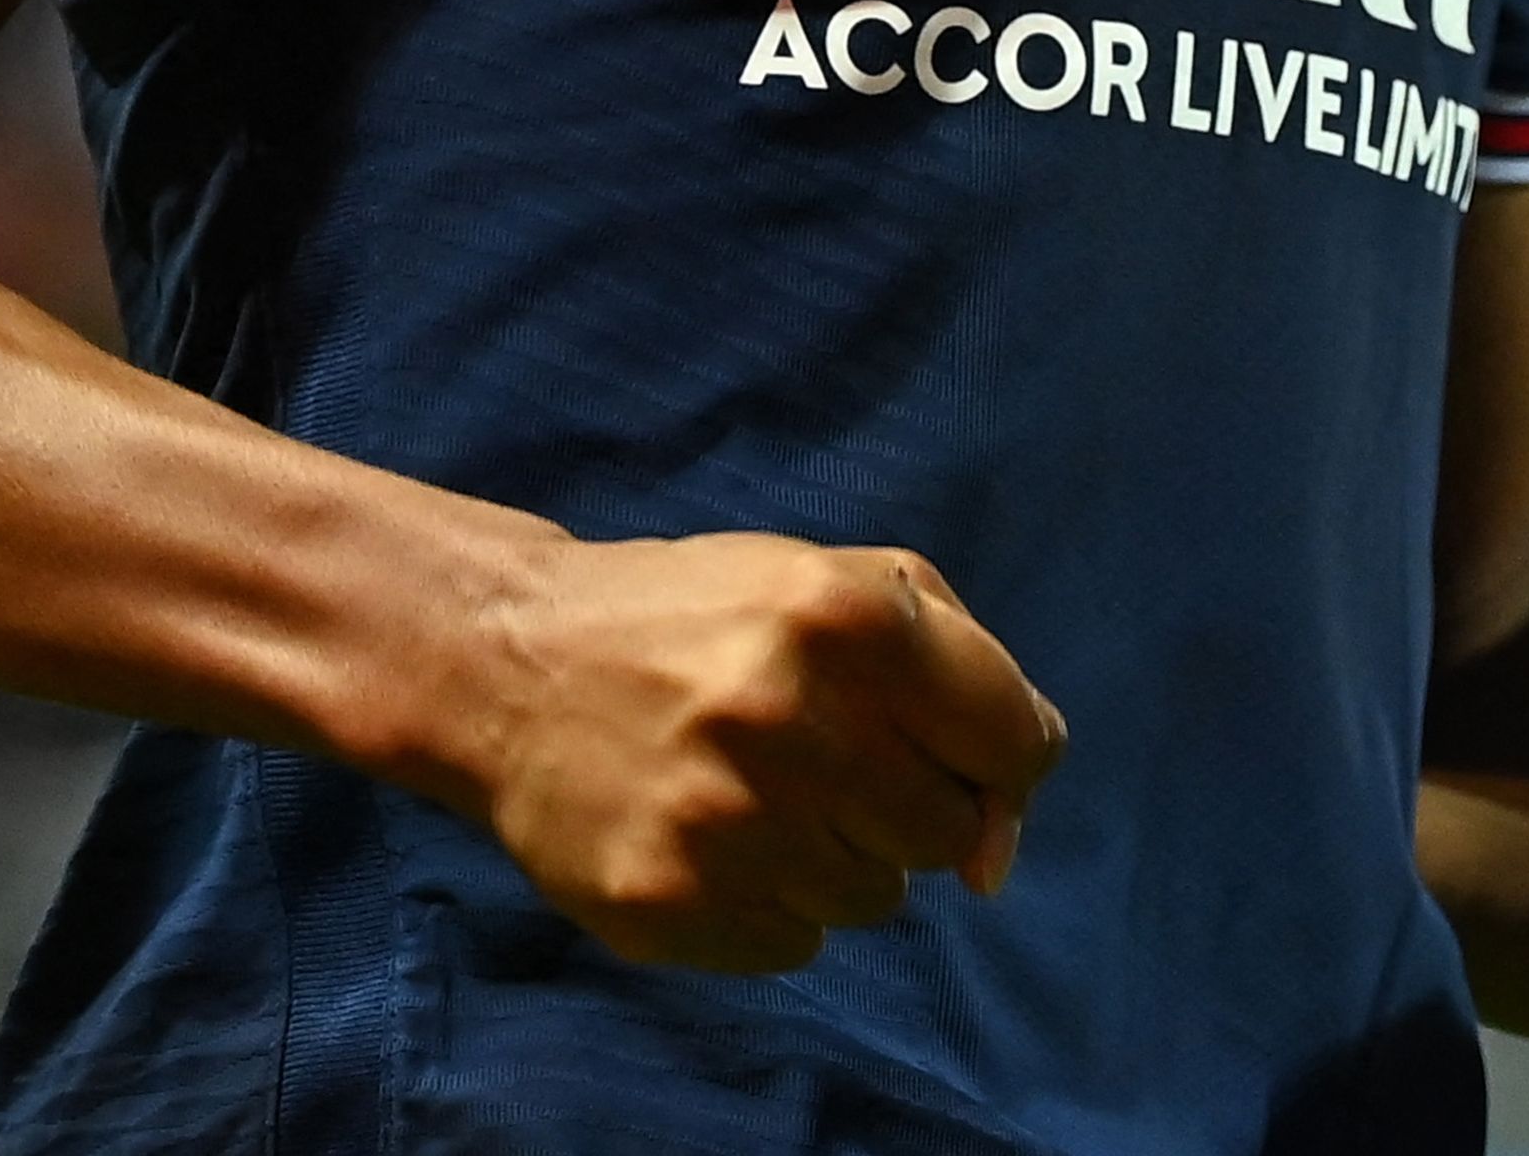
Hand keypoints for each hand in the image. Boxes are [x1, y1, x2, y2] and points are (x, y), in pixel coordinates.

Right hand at [431, 530, 1066, 971]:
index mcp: (852, 618)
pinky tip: (712, 837)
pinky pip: (793, 946)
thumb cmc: (703, 619)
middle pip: (950, 834)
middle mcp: (794, 719)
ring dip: (836, 857)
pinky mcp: (669, 903)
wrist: (513, 666)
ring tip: (759, 793)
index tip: (955, 754)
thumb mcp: (838, 582)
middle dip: (908, 805)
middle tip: (831, 763)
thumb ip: (965, 680)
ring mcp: (727, 822)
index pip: (1016, 744)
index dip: (999, 759)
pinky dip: (768, 904)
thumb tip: (1000, 851)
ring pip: (875, 901)